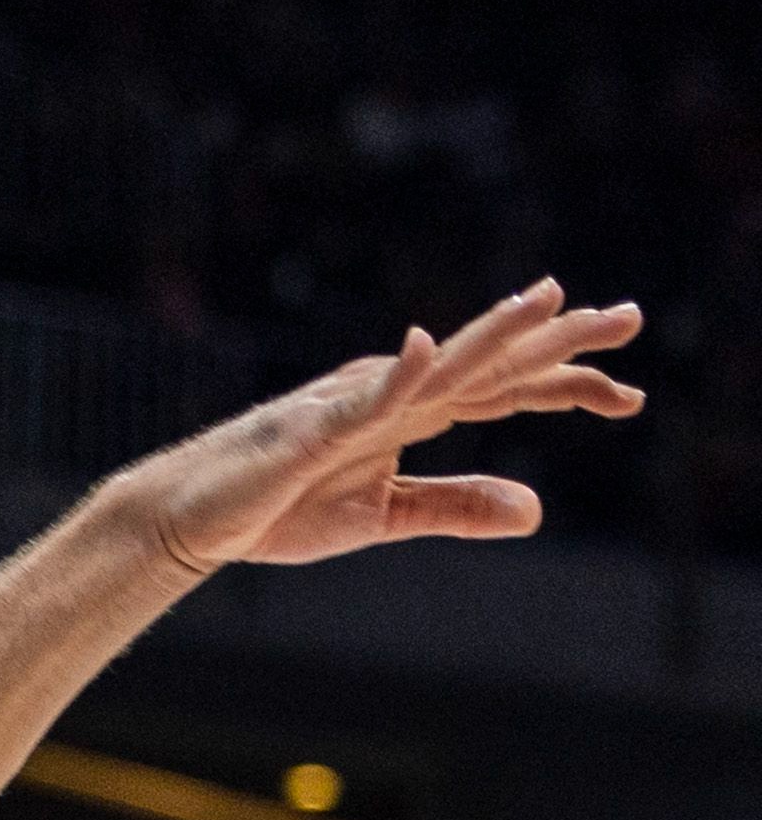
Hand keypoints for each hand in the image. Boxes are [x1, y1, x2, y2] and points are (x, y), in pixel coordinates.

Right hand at [121, 280, 643, 577]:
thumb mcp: (385, 516)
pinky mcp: (308, 430)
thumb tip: (537, 510)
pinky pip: (360, 399)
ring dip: (492, 333)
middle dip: (557, 340)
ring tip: (546, 301)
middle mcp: (390, 394)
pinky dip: (397, 372)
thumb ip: (456, 505)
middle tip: (628, 317)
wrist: (190, 519)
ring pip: (437, 365)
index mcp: (411, 413)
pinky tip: (428, 345)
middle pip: (488, 362)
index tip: (629, 395)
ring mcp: (349, 406)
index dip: (567, 387)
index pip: (504, 391)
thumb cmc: (276, 508)